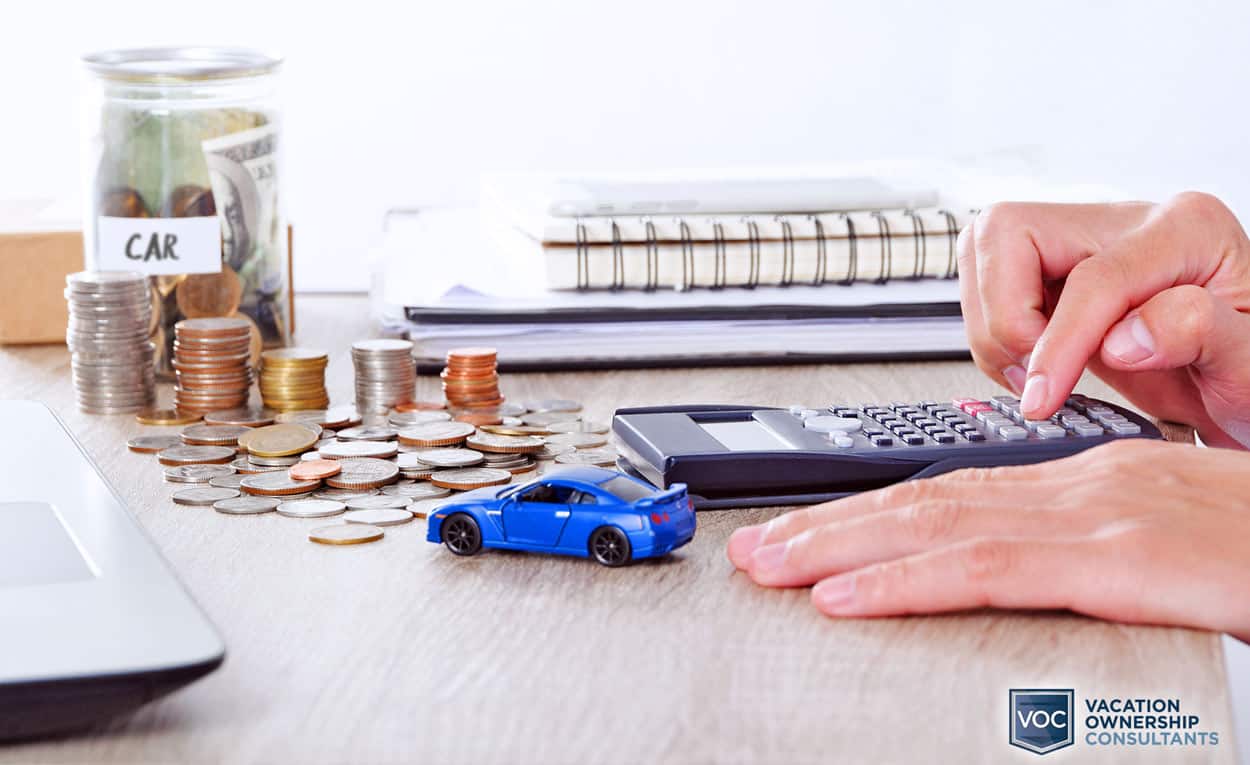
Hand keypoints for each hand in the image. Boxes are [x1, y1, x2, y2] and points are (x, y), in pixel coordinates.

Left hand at [726, 440, 1249, 640]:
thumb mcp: (1162, 545)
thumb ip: (1087, 554)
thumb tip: (1027, 575)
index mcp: (1085, 482)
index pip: (951, 494)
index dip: (870, 514)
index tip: (806, 534)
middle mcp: (1076, 483)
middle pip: (924, 502)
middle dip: (829, 527)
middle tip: (756, 548)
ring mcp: (1094, 513)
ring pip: (935, 526)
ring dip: (840, 548)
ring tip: (771, 567)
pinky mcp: (1116, 556)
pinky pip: (986, 570)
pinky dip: (905, 580)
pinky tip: (848, 595)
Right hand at [960, 192, 1249, 447]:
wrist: (1247, 388)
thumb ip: (1200, 334)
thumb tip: (1122, 337)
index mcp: (1187, 230)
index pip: (1092, 276)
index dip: (1056, 343)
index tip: (1042, 397)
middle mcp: (1129, 224)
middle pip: (1011, 231)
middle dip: (1004, 312)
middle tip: (1032, 373)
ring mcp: (1085, 243)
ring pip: (987, 247)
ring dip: (992, 321)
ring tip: (1033, 373)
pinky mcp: (1056, 271)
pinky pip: (991, 280)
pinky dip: (995, 329)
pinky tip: (1033, 365)